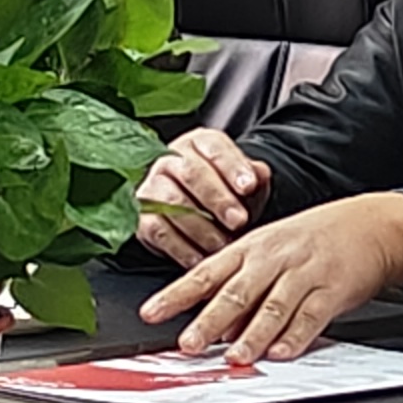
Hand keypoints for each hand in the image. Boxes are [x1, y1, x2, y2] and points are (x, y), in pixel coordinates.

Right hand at [133, 128, 269, 265]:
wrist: (201, 216)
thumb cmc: (227, 194)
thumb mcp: (245, 182)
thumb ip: (254, 177)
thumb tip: (259, 175)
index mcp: (200, 143)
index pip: (215, 148)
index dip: (233, 168)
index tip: (249, 187)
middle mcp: (171, 160)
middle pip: (191, 173)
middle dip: (218, 199)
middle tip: (239, 221)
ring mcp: (152, 186)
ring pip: (171, 202)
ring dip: (200, 227)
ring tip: (222, 244)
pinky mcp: (142, 216)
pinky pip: (158, 230)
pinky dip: (181, 247)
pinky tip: (201, 258)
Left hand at [138, 192, 402, 362]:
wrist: (372, 224)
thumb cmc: (316, 239)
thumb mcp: (273, 251)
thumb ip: (245, 288)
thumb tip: (219, 331)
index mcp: (252, 247)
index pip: (206, 272)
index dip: (176, 294)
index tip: (151, 312)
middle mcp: (274, 257)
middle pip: (236, 291)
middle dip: (209, 320)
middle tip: (189, 344)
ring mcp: (304, 272)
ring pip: (273, 305)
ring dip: (252, 334)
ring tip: (235, 357)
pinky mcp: (333, 288)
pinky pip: (312, 314)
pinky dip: (296, 335)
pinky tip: (283, 352)